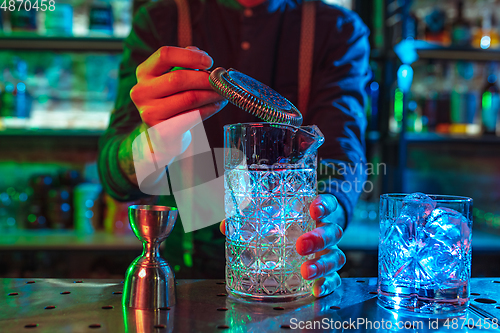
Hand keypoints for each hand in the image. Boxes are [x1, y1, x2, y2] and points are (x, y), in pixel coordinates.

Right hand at [130, 45, 227, 127]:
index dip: (190, 56)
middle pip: (178, 78)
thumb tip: (202, 56)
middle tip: (222, 81)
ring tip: (223, 93)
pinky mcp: (162, 130)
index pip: (164, 55)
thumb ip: (185, 64)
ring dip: (211, 94)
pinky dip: (209, 109)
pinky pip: (192, 116)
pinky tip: (216, 105)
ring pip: (188, 98)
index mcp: (144, 72)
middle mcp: (142, 91)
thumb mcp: (172, 78)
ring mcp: (150, 112)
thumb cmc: (171, 101)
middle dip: (205, 79)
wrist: (161, 135)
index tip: (209, 61)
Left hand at [219, 194, 345, 297]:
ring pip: (336, 257)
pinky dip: (327, 284)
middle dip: (318, 238)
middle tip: (300, 245)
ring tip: (306, 271)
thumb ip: (252, 217)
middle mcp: (327, 232)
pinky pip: (335, 279)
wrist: (311, 241)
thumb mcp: (274, 217)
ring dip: (321, 264)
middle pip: (332, 232)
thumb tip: (226, 226)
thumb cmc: (291, 226)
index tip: (314, 208)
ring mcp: (330, 253)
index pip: (328, 204)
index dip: (324, 205)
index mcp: (316, 215)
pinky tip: (315, 289)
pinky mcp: (329, 272)